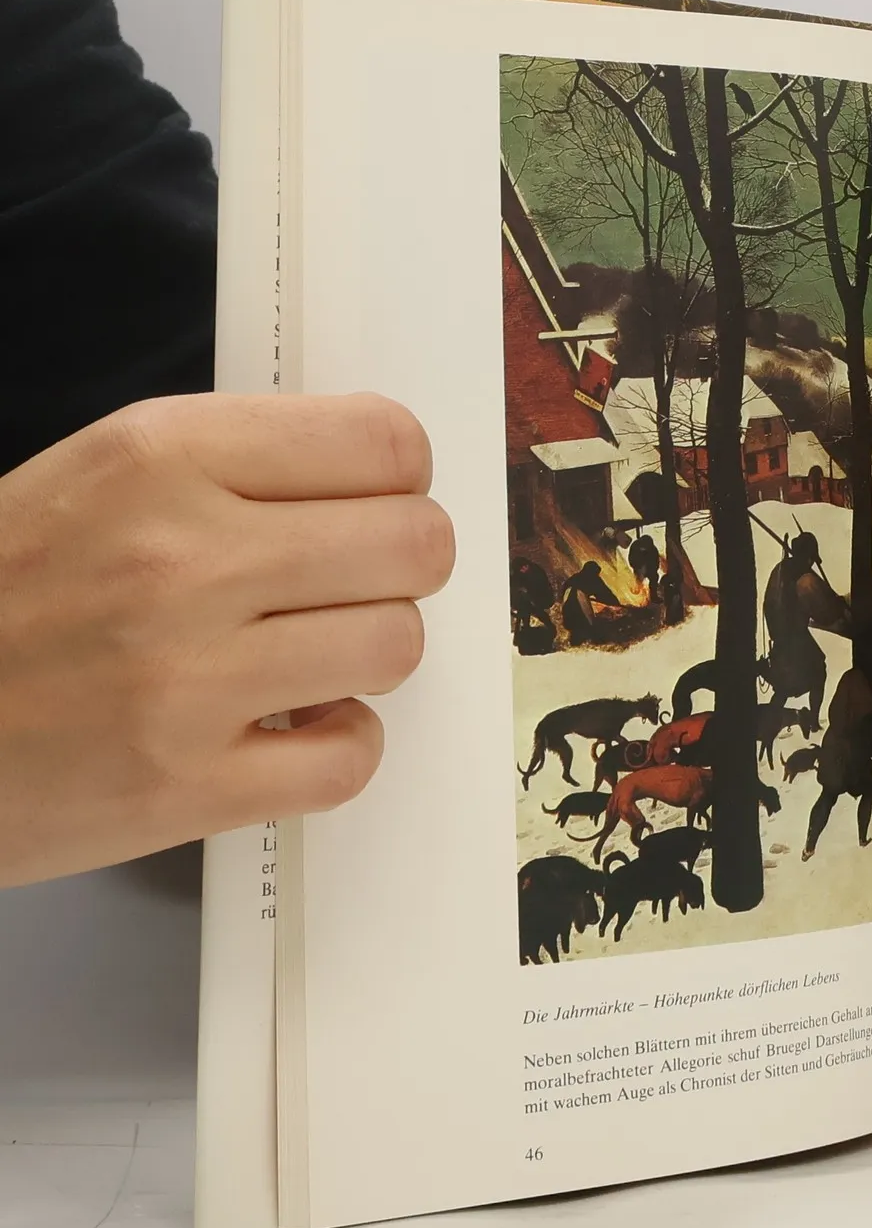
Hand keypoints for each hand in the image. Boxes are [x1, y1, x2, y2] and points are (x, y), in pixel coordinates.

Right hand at [0, 394, 453, 886]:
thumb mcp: (99, 478)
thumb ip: (237, 467)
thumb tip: (381, 482)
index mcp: (159, 458)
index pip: (384, 443)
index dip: (397, 480)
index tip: (370, 504)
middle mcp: (181, 558)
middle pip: (417, 546)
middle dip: (396, 568)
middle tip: (346, 587)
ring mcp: (186, 679)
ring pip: (397, 645)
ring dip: (366, 656)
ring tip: (302, 657)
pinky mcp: (186, 785)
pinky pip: (352, 756)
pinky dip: (336, 746)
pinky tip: (285, 726)